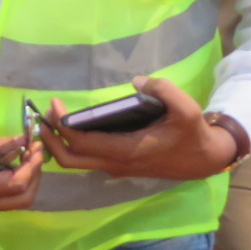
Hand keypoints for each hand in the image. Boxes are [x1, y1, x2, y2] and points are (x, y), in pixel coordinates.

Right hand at [0, 132, 43, 221]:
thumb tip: (25, 141)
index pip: (17, 183)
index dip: (33, 165)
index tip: (38, 146)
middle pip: (22, 199)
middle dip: (34, 176)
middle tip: (34, 153)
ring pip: (14, 204)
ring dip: (24, 182)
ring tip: (23, 158)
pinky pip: (1, 203)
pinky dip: (10, 187)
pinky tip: (6, 168)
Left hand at [41, 77, 237, 181]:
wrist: (206, 160)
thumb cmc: (194, 134)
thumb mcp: (187, 109)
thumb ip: (165, 90)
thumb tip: (137, 81)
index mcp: (127, 150)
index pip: (82, 143)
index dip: (62, 125)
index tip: (55, 104)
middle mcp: (116, 163)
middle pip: (68, 159)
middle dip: (50, 138)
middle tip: (45, 114)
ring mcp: (116, 168)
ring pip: (75, 163)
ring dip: (58, 143)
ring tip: (52, 119)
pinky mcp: (118, 166)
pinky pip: (86, 160)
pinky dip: (71, 146)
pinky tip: (71, 126)